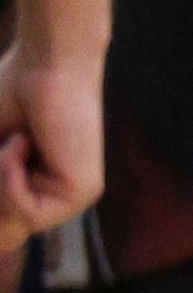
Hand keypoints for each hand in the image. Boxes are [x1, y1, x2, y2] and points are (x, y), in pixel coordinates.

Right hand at [0, 27, 100, 234]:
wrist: (44, 65)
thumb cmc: (10, 96)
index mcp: (37, 189)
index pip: (1, 226)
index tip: (6, 148)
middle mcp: (57, 199)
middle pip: (1, 228)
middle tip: (7, 144)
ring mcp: (74, 198)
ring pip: (9, 221)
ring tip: (12, 139)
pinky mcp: (84, 192)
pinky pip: (26, 210)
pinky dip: (9, 175)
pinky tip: (22, 142)